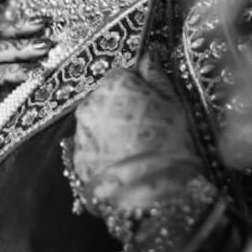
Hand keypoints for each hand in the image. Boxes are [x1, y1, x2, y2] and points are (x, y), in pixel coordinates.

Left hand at [72, 56, 202, 212]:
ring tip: (137, 152)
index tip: (156, 105)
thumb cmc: (169, 145)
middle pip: (107, 98)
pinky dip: (104, 153)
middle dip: (125, 109)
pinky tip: (124, 166)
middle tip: (150, 130)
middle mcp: (89, 104)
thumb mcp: (174, 104)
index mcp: (114, 84)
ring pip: (98, 124)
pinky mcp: (76, 161)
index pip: (124, 74)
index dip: (142, 89)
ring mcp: (80, 134)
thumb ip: (157, 76)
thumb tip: (149, 55)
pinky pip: (92, 149)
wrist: (150, 196)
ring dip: (112, 131)